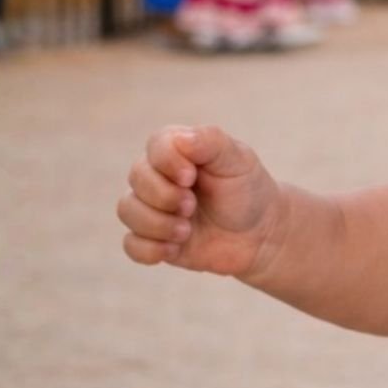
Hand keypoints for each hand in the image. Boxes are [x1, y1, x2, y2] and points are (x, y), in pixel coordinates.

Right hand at [117, 126, 285, 279]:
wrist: (260, 234)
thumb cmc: (247, 190)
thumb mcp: (238, 159)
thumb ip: (210, 141)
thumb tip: (180, 139)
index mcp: (177, 150)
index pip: (155, 146)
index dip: (168, 163)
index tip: (192, 177)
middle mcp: (158, 176)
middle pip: (137, 178)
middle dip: (165, 196)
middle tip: (192, 206)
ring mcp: (152, 208)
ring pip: (127, 210)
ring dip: (158, 224)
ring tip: (187, 231)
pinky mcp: (153, 238)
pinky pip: (132, 245)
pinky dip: (151, 249)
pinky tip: (175, 249)